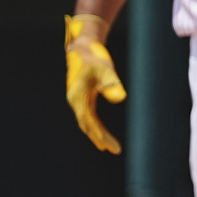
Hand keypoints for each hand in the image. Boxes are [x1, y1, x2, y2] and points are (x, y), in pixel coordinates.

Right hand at [64, 13, 124, 152]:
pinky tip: (101, 133)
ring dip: (96, 134)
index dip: (100, 134)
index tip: (111, 145)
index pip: (89, 121)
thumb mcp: (104, 69)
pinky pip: (87, 116)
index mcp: (78, 96)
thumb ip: (112, 83)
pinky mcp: (81, 97)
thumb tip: (121, 97)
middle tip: (115, 149)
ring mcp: (77, 99)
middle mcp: (75, 100)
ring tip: (108, 146)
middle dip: (99, 138)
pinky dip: (94, 126)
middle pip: (87, 125)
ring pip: (86, 122)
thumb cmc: (94, 57)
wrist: (82, 47)